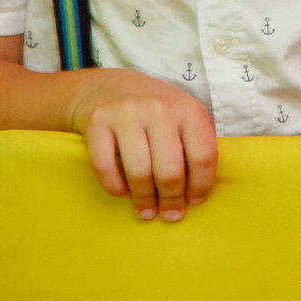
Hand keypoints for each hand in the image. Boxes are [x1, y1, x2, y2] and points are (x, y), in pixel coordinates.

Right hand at [66, 70, 218, 221]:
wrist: (105, 86)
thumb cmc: (152, 112)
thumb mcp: (181, 119)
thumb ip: (192, 148)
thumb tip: (193, 198)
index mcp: (188, 109)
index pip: (203, 156)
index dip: (200, 186)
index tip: (193, 202)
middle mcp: (159, 107)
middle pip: (170, 170)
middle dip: (171, 200)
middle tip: (169, 214)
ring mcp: (126, 112)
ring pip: (139, 172)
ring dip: (143, 199)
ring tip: (145, 210)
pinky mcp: (97, 121)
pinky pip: (105, 167)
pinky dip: (115, 187)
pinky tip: (122, 191)